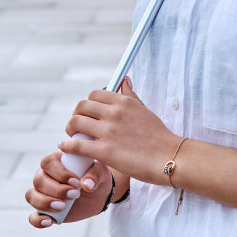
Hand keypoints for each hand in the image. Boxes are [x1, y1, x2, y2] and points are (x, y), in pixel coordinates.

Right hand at [24, 148, 110, 228]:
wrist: (99, 195)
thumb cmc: (97, 178)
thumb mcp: (101, 172)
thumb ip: (95, 174)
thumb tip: (86, 184)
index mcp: (56, 162)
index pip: (48, 162)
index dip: (59, 172)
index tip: (76, 182)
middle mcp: (45, 176)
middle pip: (38, 180)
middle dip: (56, 189)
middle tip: (75, 195)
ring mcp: (42, 194)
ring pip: (32, 196)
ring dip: (45, 202)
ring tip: (63, 206)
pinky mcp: (44, 210)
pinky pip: (33, 216)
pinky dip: (38, 220)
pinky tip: (49, 221)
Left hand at [60, 76, 176, 186]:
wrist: (169, 158)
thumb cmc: (159, 136)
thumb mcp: (144, 109)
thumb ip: (130, 95)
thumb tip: (124, 79)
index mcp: (123, 102)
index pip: (94, 94)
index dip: (88, 104)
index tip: (88, 114)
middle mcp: (114, 113)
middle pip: (81, 107)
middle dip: (76, 115)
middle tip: (78, 126)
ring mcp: (108, 132)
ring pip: (75, 123)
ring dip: (70, 130)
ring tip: (72, 137)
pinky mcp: (104, 151)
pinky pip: (76, 144)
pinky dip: (67, 145)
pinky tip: (66, 148)